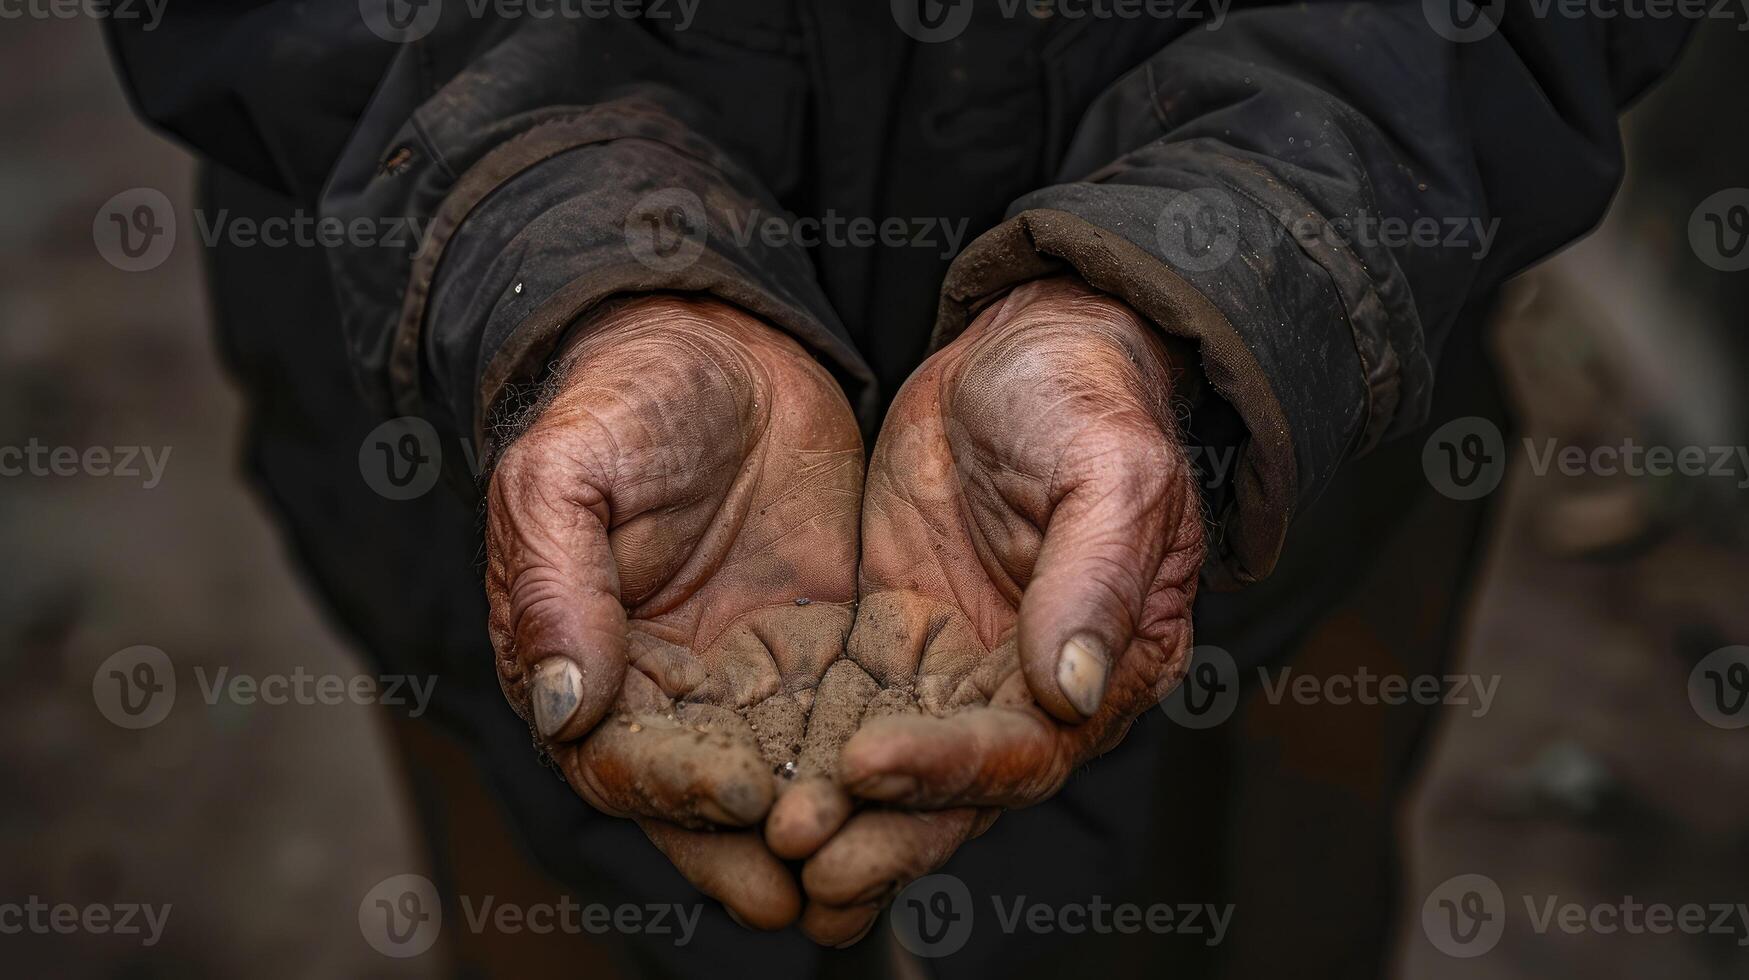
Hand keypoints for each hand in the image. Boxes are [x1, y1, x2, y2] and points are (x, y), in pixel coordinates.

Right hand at [484, 295, 862, 927]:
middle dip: (752, 849)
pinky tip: (923, 800)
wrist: (714, 340)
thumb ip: (555, 585)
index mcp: (585, 662)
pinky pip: (847, 723)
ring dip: (821, 831)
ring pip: (780, 778)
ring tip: (872, 877)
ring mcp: (747, 675)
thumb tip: (563, 708)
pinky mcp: (819, 650)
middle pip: (703, 799)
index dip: (677, 787)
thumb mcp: (567, 472)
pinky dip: (876, 772)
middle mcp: (667, 691)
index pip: (624, 758)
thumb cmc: (622, 397)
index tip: (742, 795)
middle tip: (811, 891)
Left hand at [766, 278, 1205, 943]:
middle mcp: (1031, 690)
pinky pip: (846, 711)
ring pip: (894, 767)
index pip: (1024, 744)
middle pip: (954, 785)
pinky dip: (805, 756)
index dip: (949, 765)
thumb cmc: (1084, 395)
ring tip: (764, 857)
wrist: (1025, 343)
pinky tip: (748, 790)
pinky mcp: (894, 640)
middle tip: (802, 859)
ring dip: (838, 815)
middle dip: (881, 828)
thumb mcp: (1109, 468)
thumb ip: (1094, 577)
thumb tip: (1071, 689)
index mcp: (1107, 662)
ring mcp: (956, 668)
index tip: (868, 764)